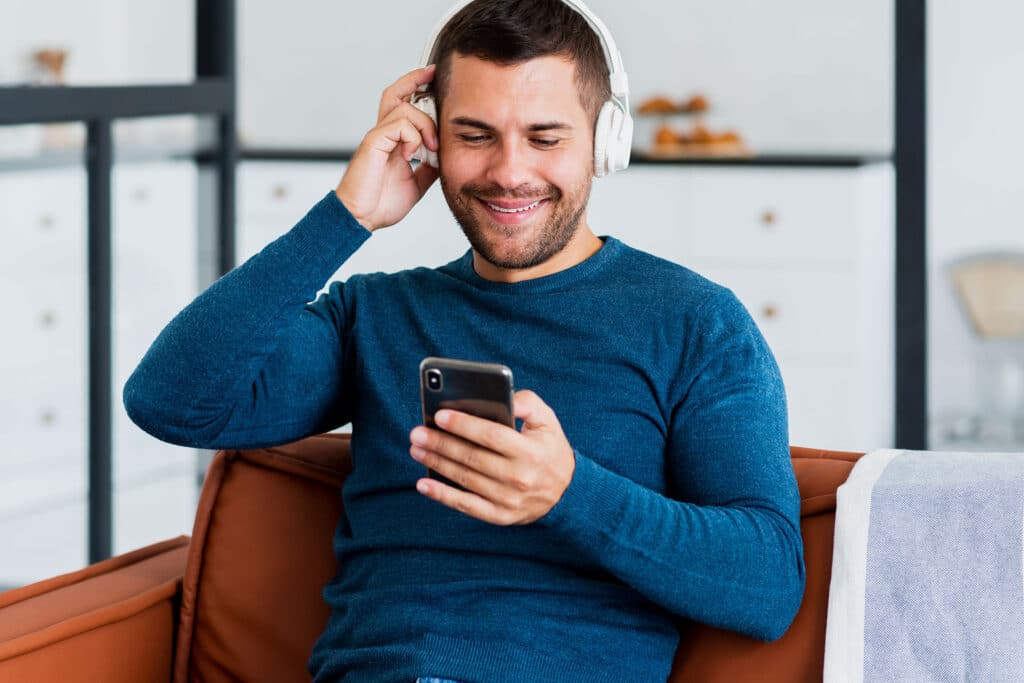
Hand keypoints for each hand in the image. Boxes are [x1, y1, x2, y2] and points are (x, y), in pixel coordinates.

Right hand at [334, 65, 439, 231]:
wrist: (361, 218)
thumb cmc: (381, 203)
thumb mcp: (417, 182)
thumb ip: (430, 167)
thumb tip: (446, 157)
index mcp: (392, 141)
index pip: (402, 105)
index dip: (415, 87)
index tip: (433, 77)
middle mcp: (383, 134)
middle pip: (395, 93)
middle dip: (415, 79)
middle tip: (434, 74)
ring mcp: (377, 137)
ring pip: (404, 109)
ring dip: (425, 125)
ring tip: (431, 148)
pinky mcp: (373, 143)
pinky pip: (398, 125)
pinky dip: (412, 137)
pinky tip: (413, 155)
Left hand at [408, 390, 576, 525]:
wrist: (567, 492)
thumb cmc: (549, 448)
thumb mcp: (548, 421)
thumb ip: (527, 403)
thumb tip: (503, 397)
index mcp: (531, 451)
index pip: (492, 436)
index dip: (464, 425)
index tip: (440, 415)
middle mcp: (520, 477)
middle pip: (473, 458)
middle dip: (441, 444)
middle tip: (417, 432)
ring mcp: (509, 500)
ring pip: (465, 479)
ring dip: (436, 463)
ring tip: (417, 449)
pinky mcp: (500, 516)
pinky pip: (466, 506)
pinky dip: (443, 495)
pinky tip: (423, 483)